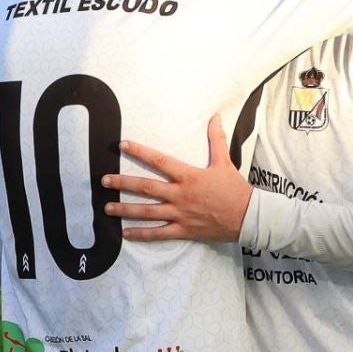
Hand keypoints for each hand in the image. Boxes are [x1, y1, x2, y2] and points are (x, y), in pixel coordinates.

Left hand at [101, 116, 250, 243]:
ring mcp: (180, 214)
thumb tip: (215, 117)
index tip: (122, 145)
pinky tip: (125, 234)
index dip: (139, 151)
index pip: (159, 160)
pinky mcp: (184, 230)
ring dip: (125, 210)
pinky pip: (158, 233)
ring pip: (147, 211)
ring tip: (107, 208)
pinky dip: (141, 234)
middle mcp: (180, 194)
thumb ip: (216, 139)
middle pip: (145, 187)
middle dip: (122, 183)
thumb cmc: (236, 189)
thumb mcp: (225, 161)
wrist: (249, 216)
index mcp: (188, 175)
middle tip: (103, 181)